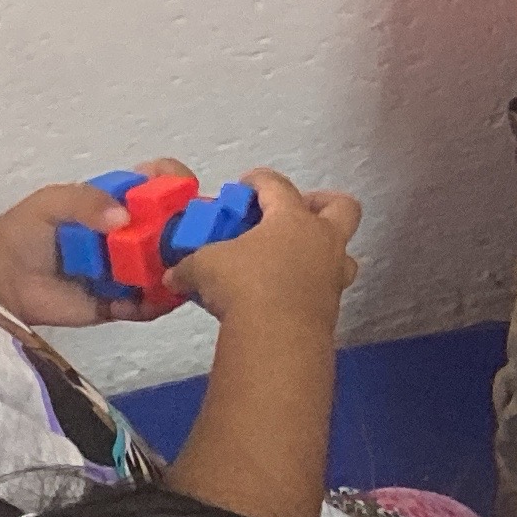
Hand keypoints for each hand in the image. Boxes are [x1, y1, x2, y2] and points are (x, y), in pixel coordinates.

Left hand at [0, 158, 191, 323]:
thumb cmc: (23, 232)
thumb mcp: (52, 202)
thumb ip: (86, 201)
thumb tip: (125, 219)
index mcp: (120, 202)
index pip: (161, 184)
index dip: (178, 184)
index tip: (186, 194)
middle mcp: (133, 235)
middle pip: (177, 228)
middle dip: (191, 232)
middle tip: (191, 242)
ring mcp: (130, 270)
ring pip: (171, 268)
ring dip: (179, 272)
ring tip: (170, 277)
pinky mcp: (122, 302)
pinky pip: (150, 305)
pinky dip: (155, 304)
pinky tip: (141, 300)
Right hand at [174, 169, 362, 321]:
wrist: (278, 336)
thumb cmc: (243, 285)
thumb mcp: (204, 267)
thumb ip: (189, 266)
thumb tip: (173, 276)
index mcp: (293, 219)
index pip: (277, 185)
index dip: (259, 180)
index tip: (244, 185)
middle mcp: (323, 240)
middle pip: (342, 206)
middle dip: (321, 203)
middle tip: (294, 212)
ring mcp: (334, 273)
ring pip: (343, 251)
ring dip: (322, 249)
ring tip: (293, 257)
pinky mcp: (334, 304)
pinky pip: (328, 284)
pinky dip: (311, 282)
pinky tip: (286, 291)